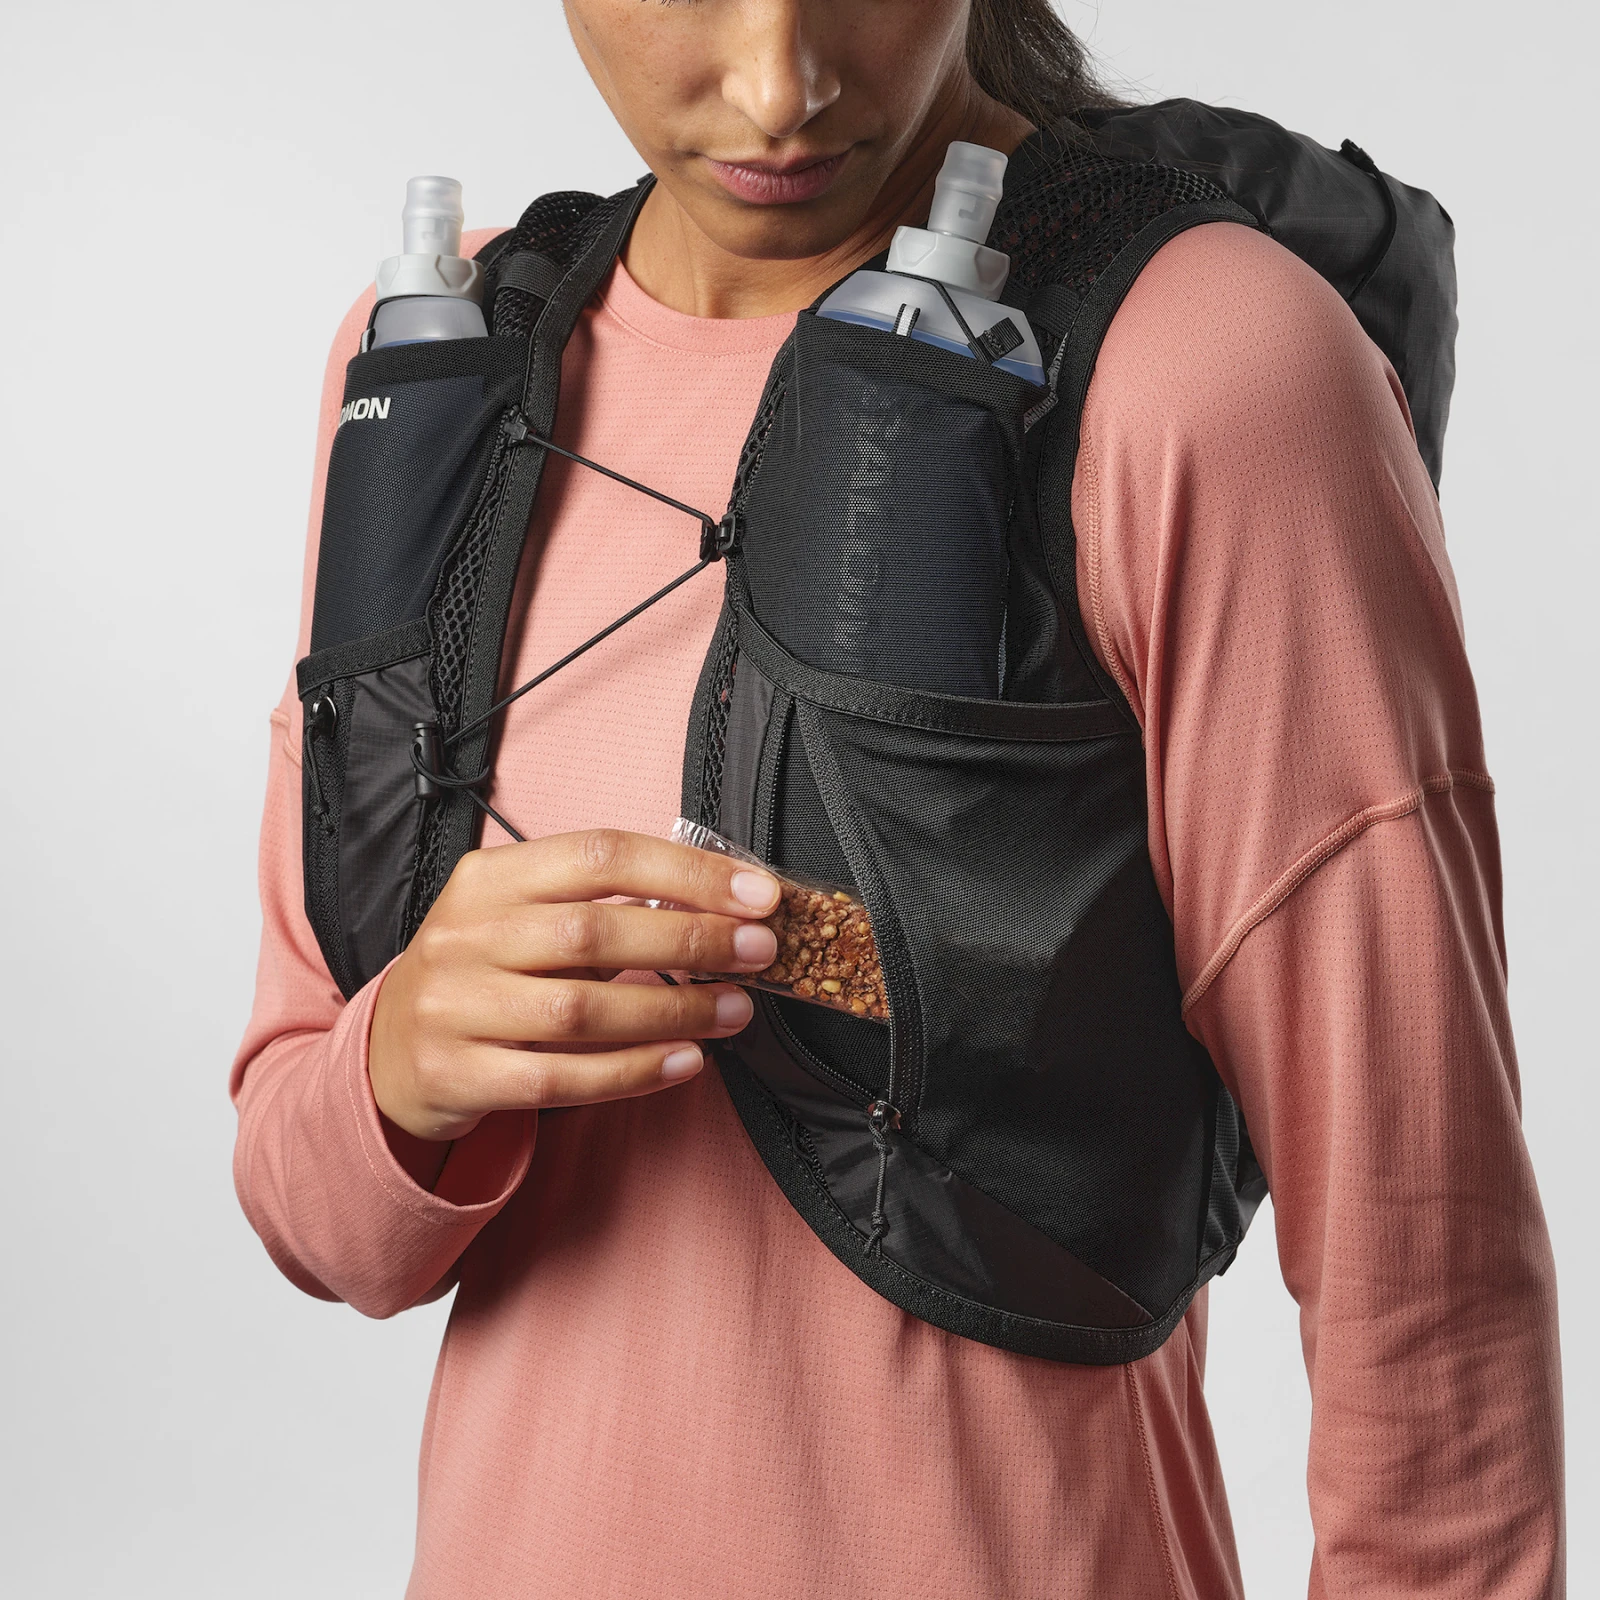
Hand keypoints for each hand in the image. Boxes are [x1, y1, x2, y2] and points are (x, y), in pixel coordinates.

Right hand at [369, 828, 780, 1140]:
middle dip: (692, 940)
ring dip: (674, 1010)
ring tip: (734, 1010)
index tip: (756, 893)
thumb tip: (723, 907)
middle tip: (759, 950)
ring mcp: (453, 1006)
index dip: (686, 872)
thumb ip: (603, 906)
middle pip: (595, 930)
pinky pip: (561, 1077)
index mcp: (489, 878)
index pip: (599, 855)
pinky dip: (634, 1072)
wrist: (388, 1054)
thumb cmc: (485, 975)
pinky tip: (684, 1062)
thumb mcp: (523, 920)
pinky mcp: (456, 1074)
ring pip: (581, 1009)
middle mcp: (464, 934)